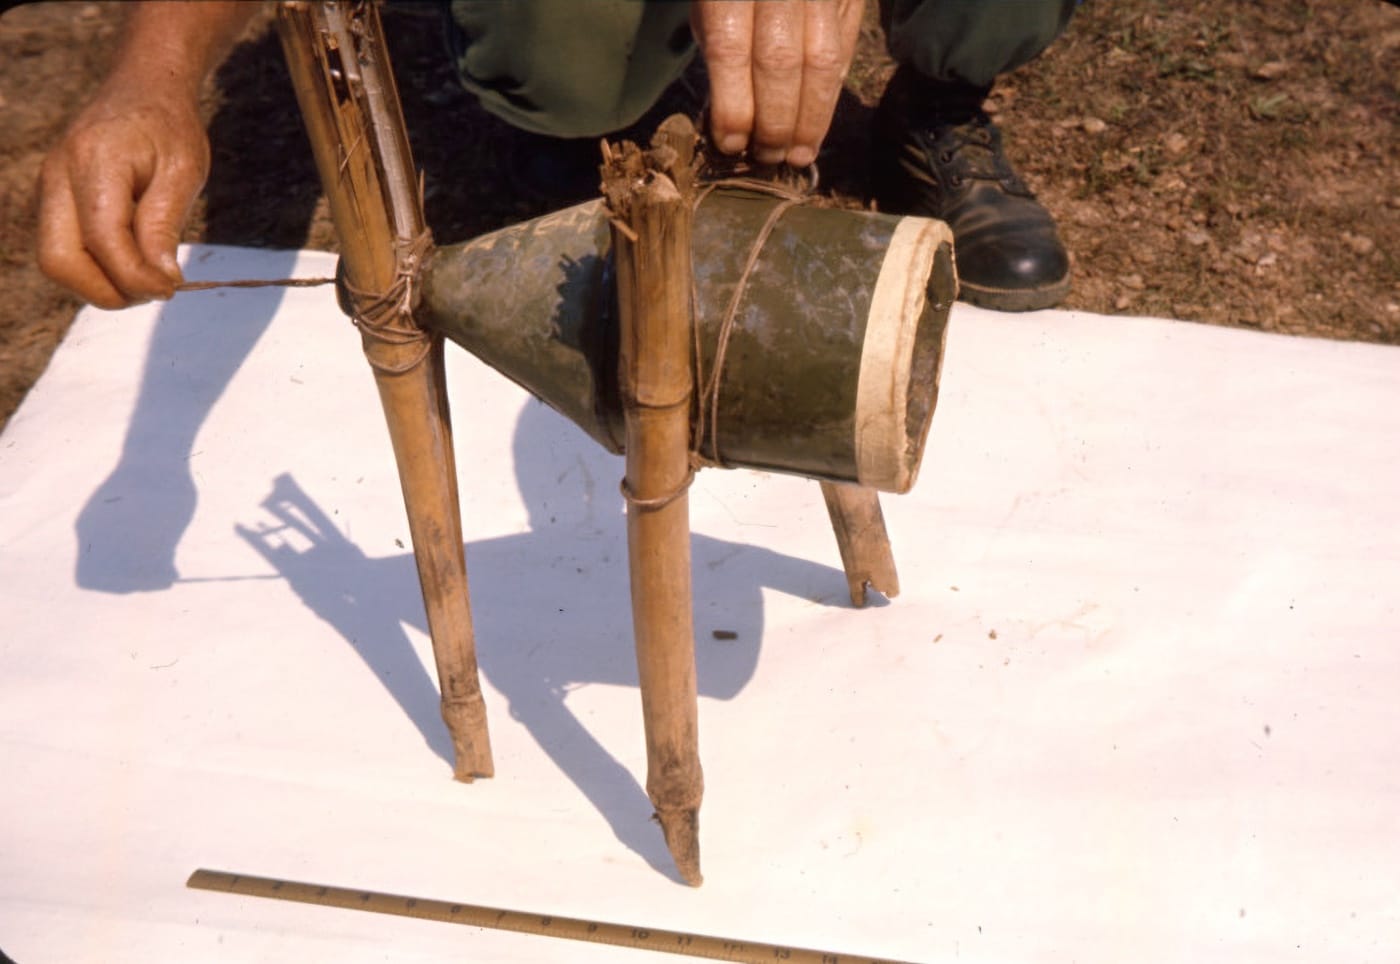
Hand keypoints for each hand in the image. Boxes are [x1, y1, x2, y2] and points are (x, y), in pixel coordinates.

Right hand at [37, 90, 208, 309]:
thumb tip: (160, 281)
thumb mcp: (183, 172)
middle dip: (109, 291)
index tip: (173, 286)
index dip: (137, 277)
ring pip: (56, 262)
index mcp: (94, 162)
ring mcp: (49, 188)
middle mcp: (58, 176)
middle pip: (59, 260)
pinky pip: (63, 250)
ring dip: (101, 285)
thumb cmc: (169, 128)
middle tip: (156, 289)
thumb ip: (165, 225)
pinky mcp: (54, 200)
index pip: (103, 240)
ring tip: (147, 278)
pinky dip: (95, 270)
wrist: (143, 90)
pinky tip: (132, 264)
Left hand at [692, 0, 863, 167]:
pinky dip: (831, 94)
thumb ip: (716, 46)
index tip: (730, 143)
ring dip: (811, 120)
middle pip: (781, 61)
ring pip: (822, 61)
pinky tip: (817, 122)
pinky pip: (844, 51)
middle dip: (774, 121)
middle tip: (766, 157)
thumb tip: (731, 120)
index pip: (731, 49)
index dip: (733, 104)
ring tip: (797, 154)